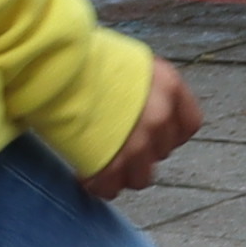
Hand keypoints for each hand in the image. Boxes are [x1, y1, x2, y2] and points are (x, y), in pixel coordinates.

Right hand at [85, 54, 201, 199]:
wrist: (56, 64)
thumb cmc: (85, 58)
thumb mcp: (129, 63)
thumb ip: (143, 89)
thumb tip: (138, 107)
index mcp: (168, 86)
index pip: (189, 125)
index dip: (171, 134)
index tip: (154, 134)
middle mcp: (159, 116)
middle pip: (161, 153)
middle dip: (142, 152)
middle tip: (117, 145)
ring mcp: (138, 143)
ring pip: (142, 178)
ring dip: (123, 174)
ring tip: (102, 164)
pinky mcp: (111, 163)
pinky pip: (111, 188)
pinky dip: (99, 186)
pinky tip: (85, 177)